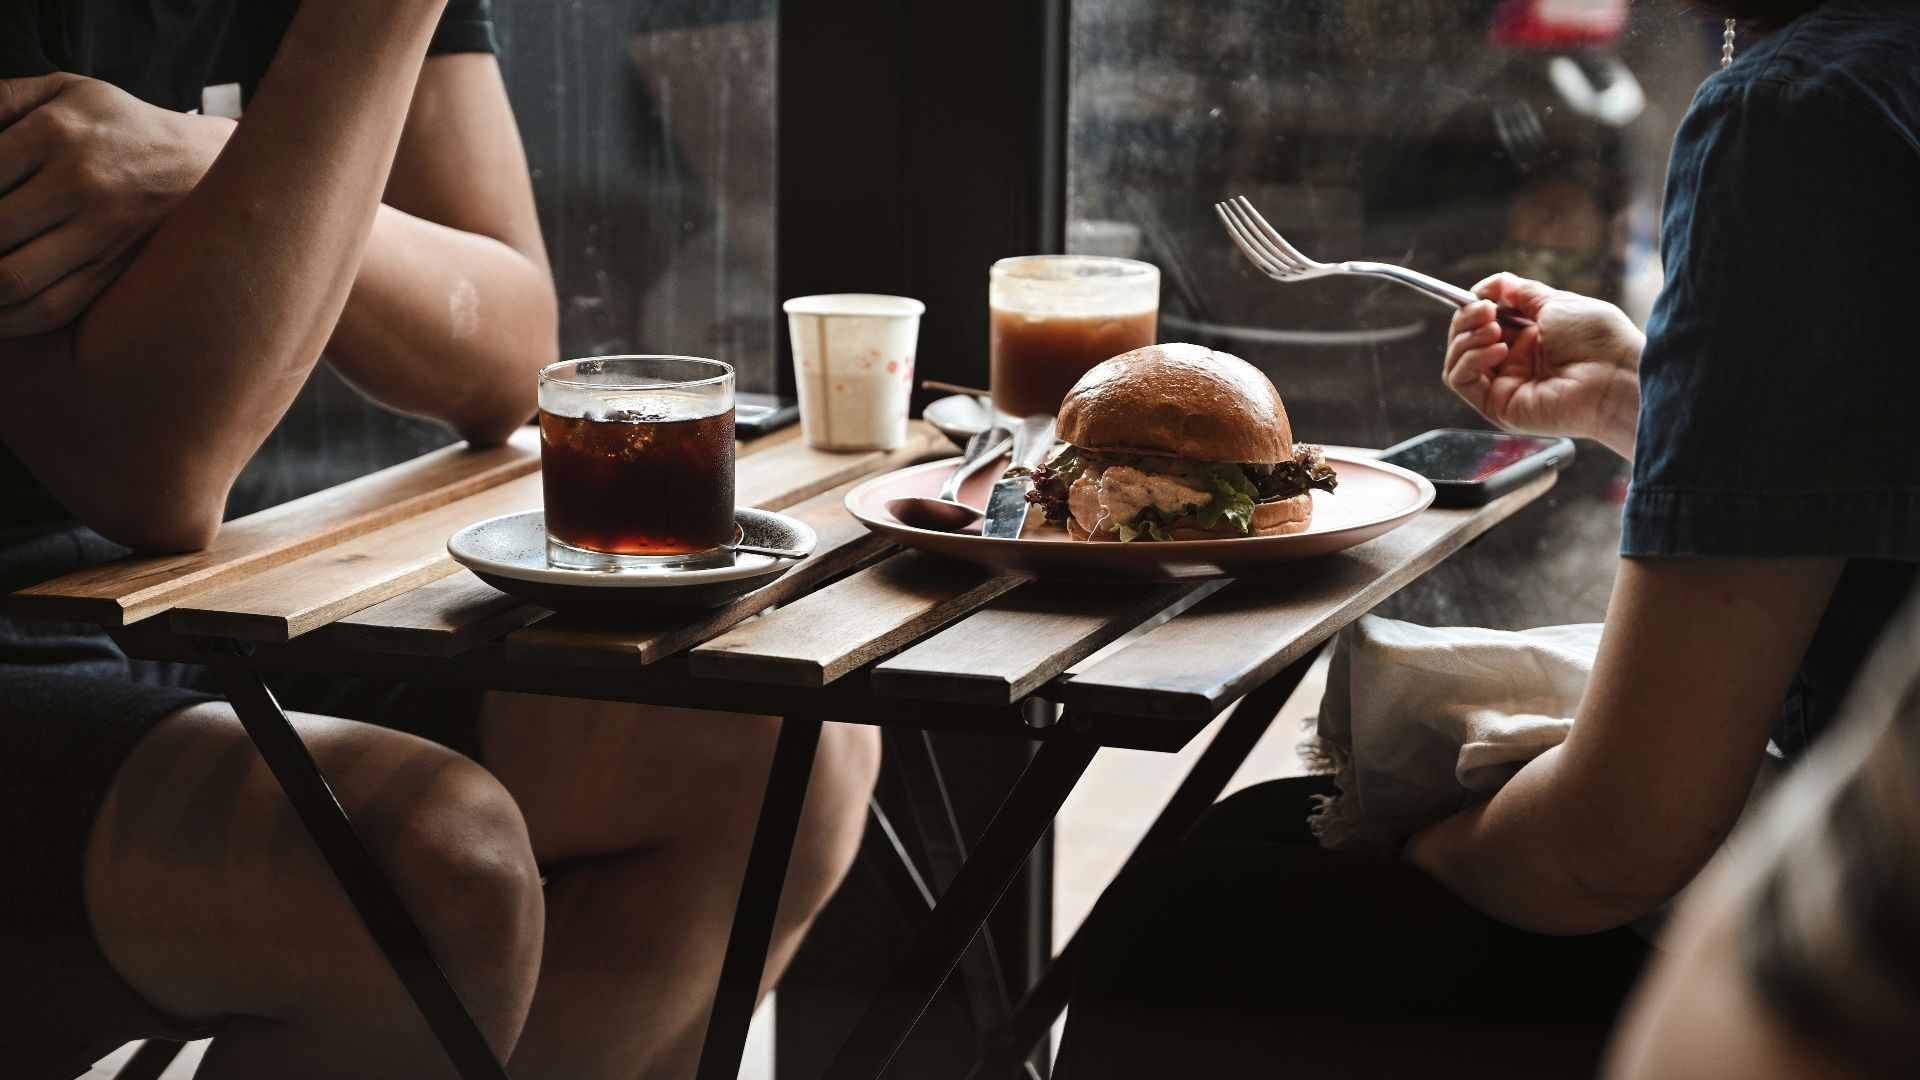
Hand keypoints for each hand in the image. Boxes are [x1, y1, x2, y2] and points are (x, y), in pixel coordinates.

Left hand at [0, 74, 233, 335]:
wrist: (202, 164)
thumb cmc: (118, 126)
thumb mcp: (62, 91)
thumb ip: (0, 100)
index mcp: (55, 132)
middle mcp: (80, 184)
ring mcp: (101, 233)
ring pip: (11, 278)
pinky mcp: (113, 271)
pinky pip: (48, 309)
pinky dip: (5, 317)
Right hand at [1442, 273, 1644, 459]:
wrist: (1614, 375)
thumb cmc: (1597, 339)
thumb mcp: (1556, 302)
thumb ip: (1520, 292)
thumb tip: (1490, 285)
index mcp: (1529, 337)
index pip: (1483, 321)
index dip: (1475, 306)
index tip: (1481, 294)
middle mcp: (1513, 362)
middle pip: (1465, 338)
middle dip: (1467, 318)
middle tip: (1485, 310)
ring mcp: (1504, 384)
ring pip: (1457, 359)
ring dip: (1467, 338)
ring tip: (1493, 329)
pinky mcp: (1497, 406)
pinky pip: (1460, 381)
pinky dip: (1469, 360)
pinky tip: (1498, 350)